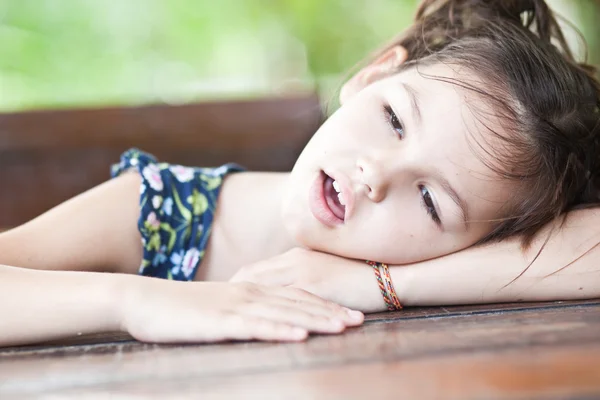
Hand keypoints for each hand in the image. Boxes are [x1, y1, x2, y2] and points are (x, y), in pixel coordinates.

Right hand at [120, 277, 363, 342]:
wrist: (143, 300)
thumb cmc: (180, 308)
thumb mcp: (218, 307)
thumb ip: (242, 310)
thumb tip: (262, 319)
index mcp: (250, 289)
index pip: (296, 296)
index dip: (324, 305)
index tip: (349, 313)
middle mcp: (249, 293)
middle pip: (297, 302)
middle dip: (330, 311)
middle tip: (360, 319)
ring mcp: (235, 305)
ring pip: (284, 311)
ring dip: (316, 318)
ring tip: (343, 327)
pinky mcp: (220, 321)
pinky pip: (256, 325)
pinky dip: (281, 329)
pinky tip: (300, 334)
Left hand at [230, 248, 387, 312]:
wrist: (391, 275)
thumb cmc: (362, 277)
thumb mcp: (328, 274)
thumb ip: (306, 280)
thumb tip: (287, 296)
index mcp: (296, 255)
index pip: (256, 270)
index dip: (237, 285)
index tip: (222, 299)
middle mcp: (295, 259)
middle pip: (251, 276)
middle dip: (231, 293)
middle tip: (213, 308)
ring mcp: (303, 270)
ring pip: (261, 286)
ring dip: (242, 301)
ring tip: (224, 316)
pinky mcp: (314, 284)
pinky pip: (281, 298)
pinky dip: (264, 309)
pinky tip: (251, 322)